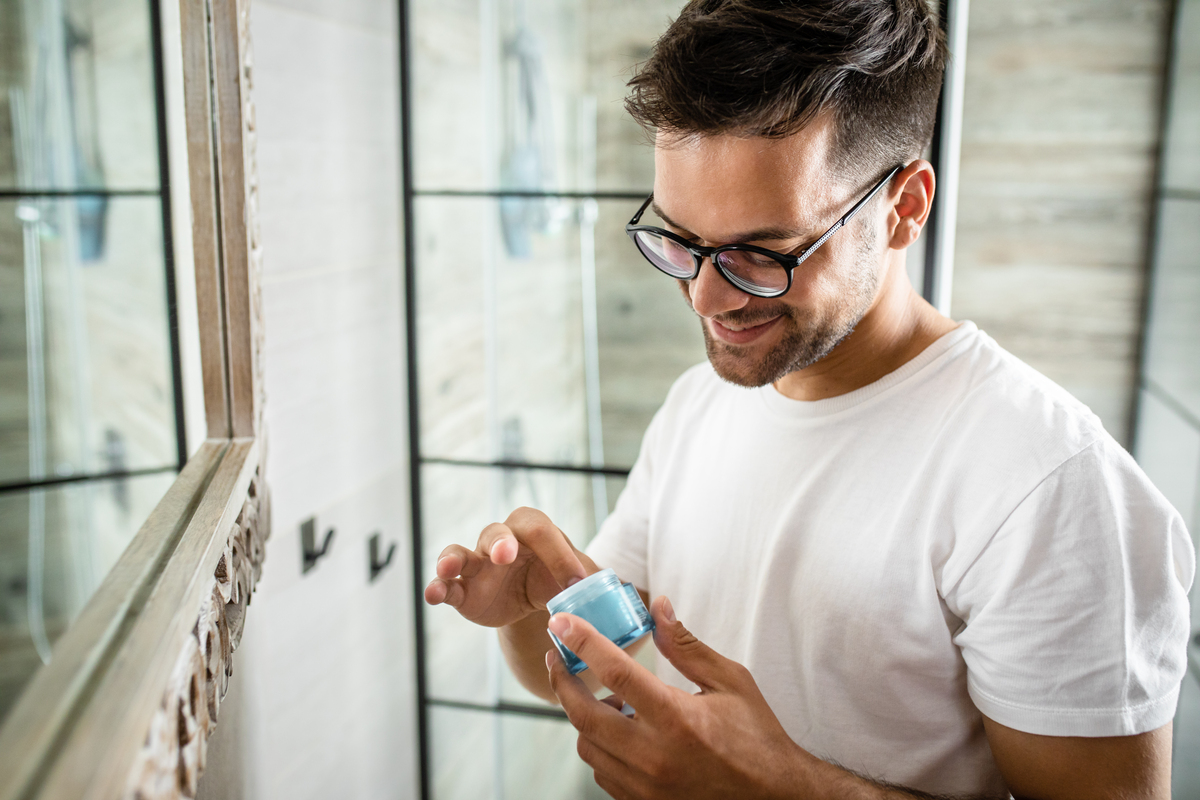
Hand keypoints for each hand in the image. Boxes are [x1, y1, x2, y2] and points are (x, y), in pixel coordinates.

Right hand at [423, 507, 596, 627]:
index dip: (558, 554)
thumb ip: (603, 585)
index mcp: (536, 532)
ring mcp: (478, 566)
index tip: (574, 584)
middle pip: (498, 532)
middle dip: (501, 542)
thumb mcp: (584, 581)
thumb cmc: (563, 583)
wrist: (540, 607)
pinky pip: (447, 585)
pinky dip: (438, 587)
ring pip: (460, 553)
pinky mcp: (463, 591)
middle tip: (506, 555)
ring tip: (449, 568)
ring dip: (453, 559)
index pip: (543, 531)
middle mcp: (503, 542)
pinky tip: (435, 594)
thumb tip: (640, 602)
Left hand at [546, 596, 807, 799]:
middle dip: (563, 681)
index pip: (616, 672)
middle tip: (557, 657)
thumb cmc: (756, 736)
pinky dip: (600, 747)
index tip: (561, 623)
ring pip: (588, 747)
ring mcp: (646, 787)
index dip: (583, 642)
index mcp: (678, 719)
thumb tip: (657, 606)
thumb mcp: (730, 681)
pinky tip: (618, 730)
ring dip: (583, 717)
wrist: (773, 797)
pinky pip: (602, 773)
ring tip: (603, 696)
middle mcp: (655, 757)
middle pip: (584, 715)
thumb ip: (686, 645)